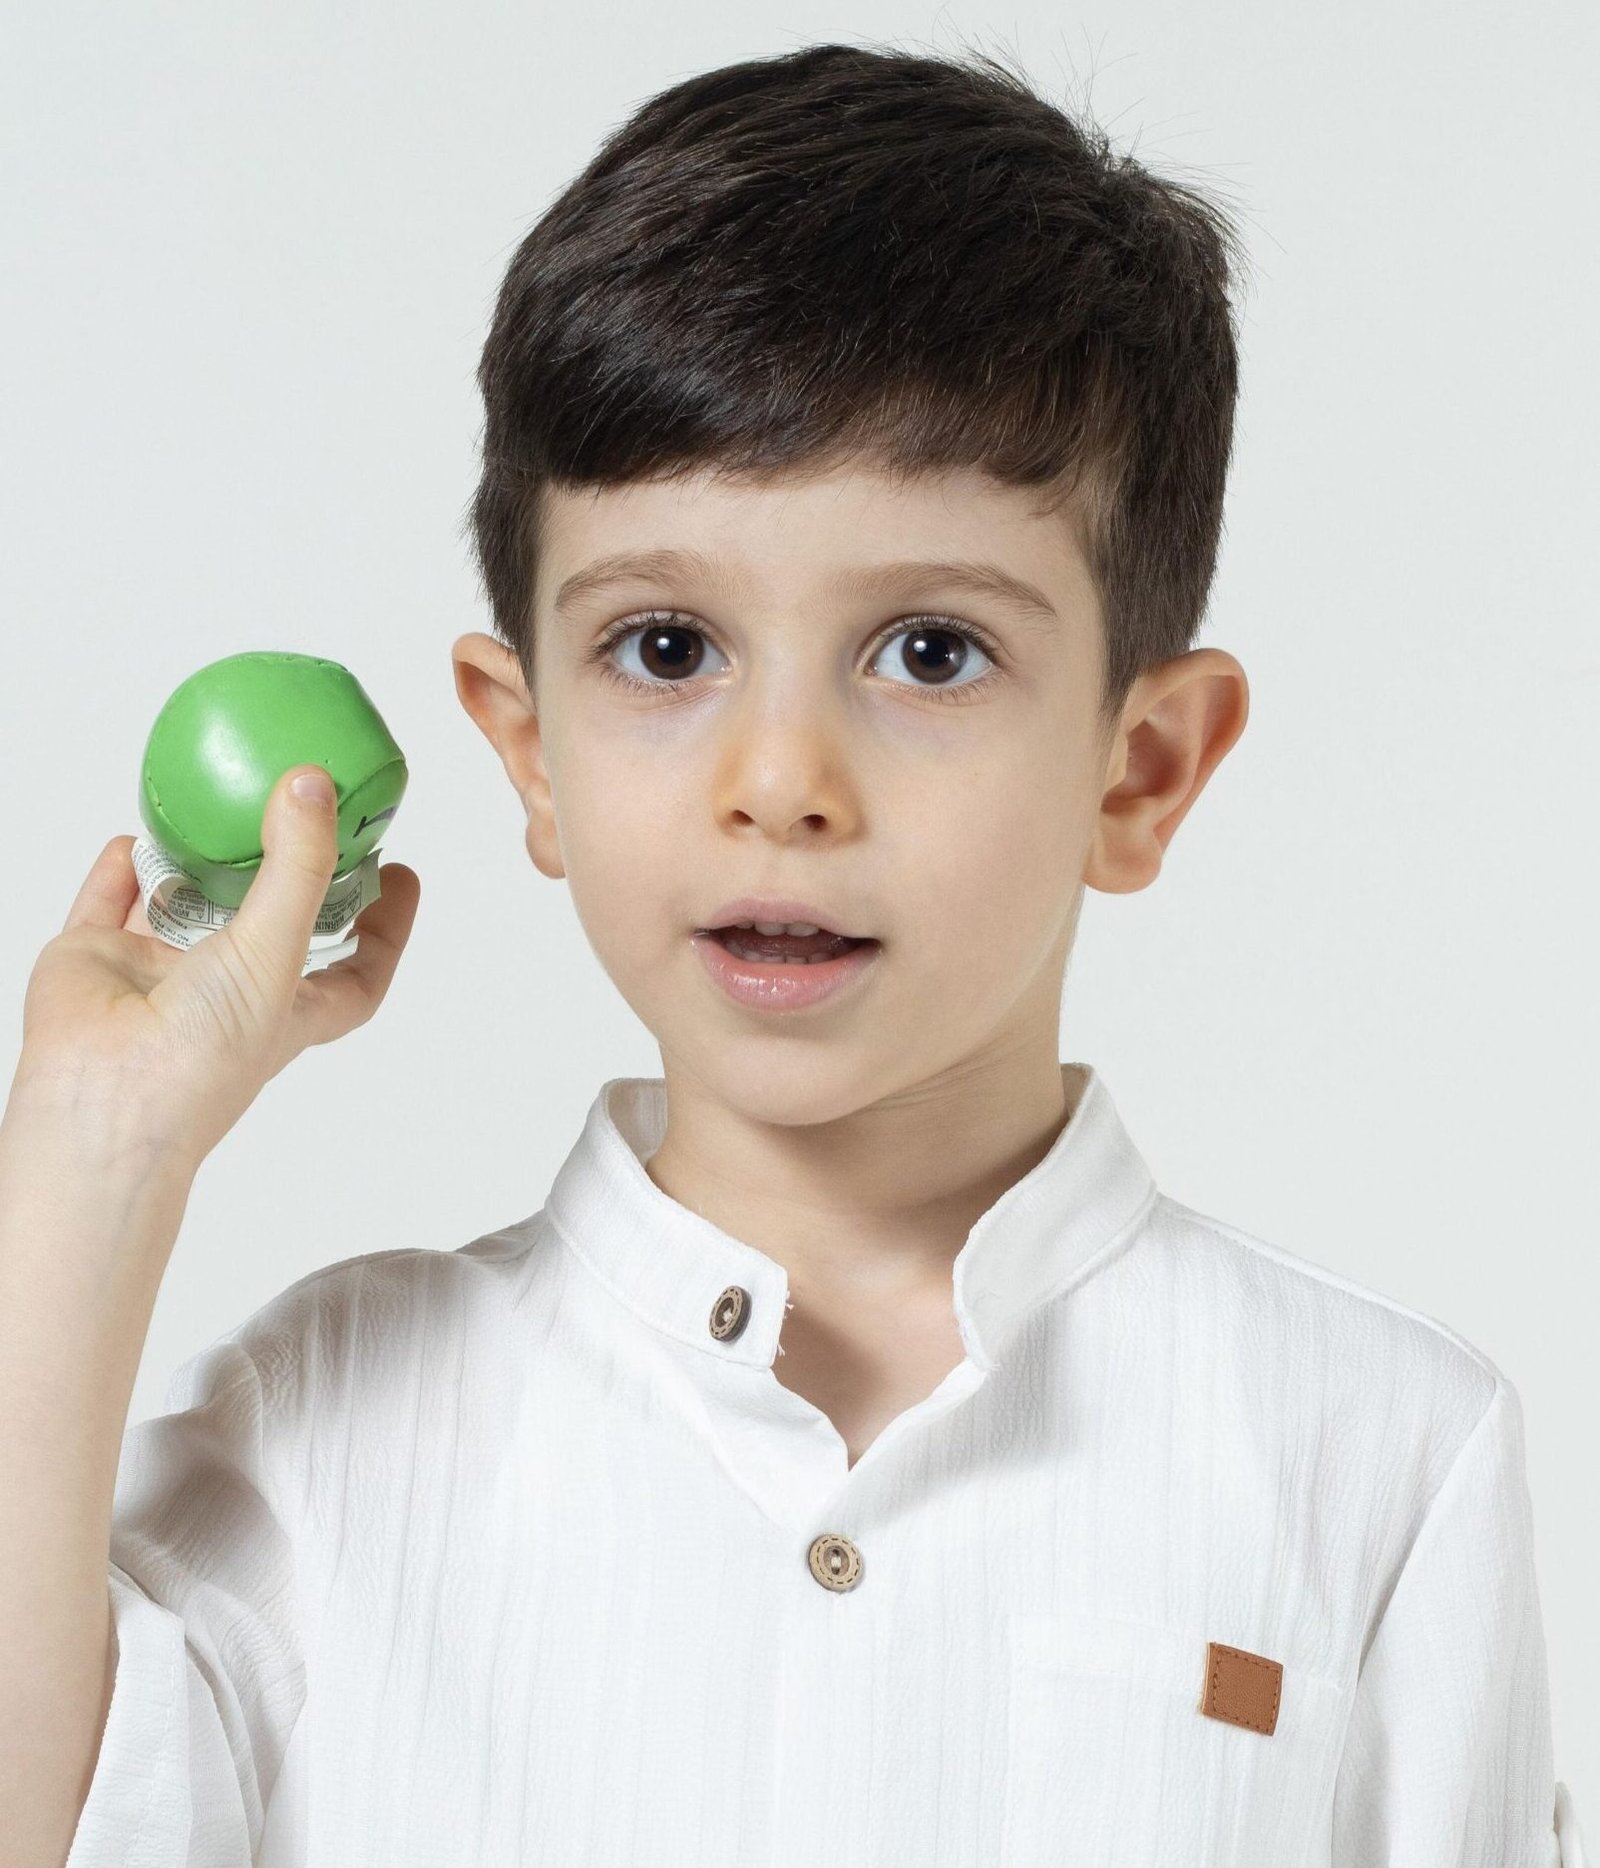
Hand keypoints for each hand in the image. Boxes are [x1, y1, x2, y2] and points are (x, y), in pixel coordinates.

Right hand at [7, 765, 420, 1172]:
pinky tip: (134, 840)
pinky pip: (108, 906)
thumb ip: (299, 868)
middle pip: (271, 927)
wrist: (100, 1100)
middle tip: (309, 818)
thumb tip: (313, 785)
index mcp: (286, 1009)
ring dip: (202, 865)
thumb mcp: (276, 954)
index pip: (357, 973)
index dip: (386, 929)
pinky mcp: (98, 963)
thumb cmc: (202, 1058)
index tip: (404, 876)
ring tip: (226, 808)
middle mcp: (227, 992)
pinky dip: (121, 872)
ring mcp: (160, 978)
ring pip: (186, 908)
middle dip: (288, 878)